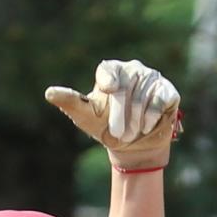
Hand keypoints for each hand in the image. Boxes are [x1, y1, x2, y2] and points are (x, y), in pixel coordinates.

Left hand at [45, 60, 180, 170]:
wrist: (132, 147)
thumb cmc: (105, 129)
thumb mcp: (85, 118)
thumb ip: (69, 102)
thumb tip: (48, 92)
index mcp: (111, 72)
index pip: (108, 68)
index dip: (109, 79)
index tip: (110, 90)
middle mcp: (132, 70)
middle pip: (127, 85)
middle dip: (121, 113)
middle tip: (118, 132)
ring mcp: (152, 78)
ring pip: (144, 94)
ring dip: (136, 119)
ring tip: (131, 133)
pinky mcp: (168, 91)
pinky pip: (161, 99)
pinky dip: (152, 116)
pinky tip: (146, 126)